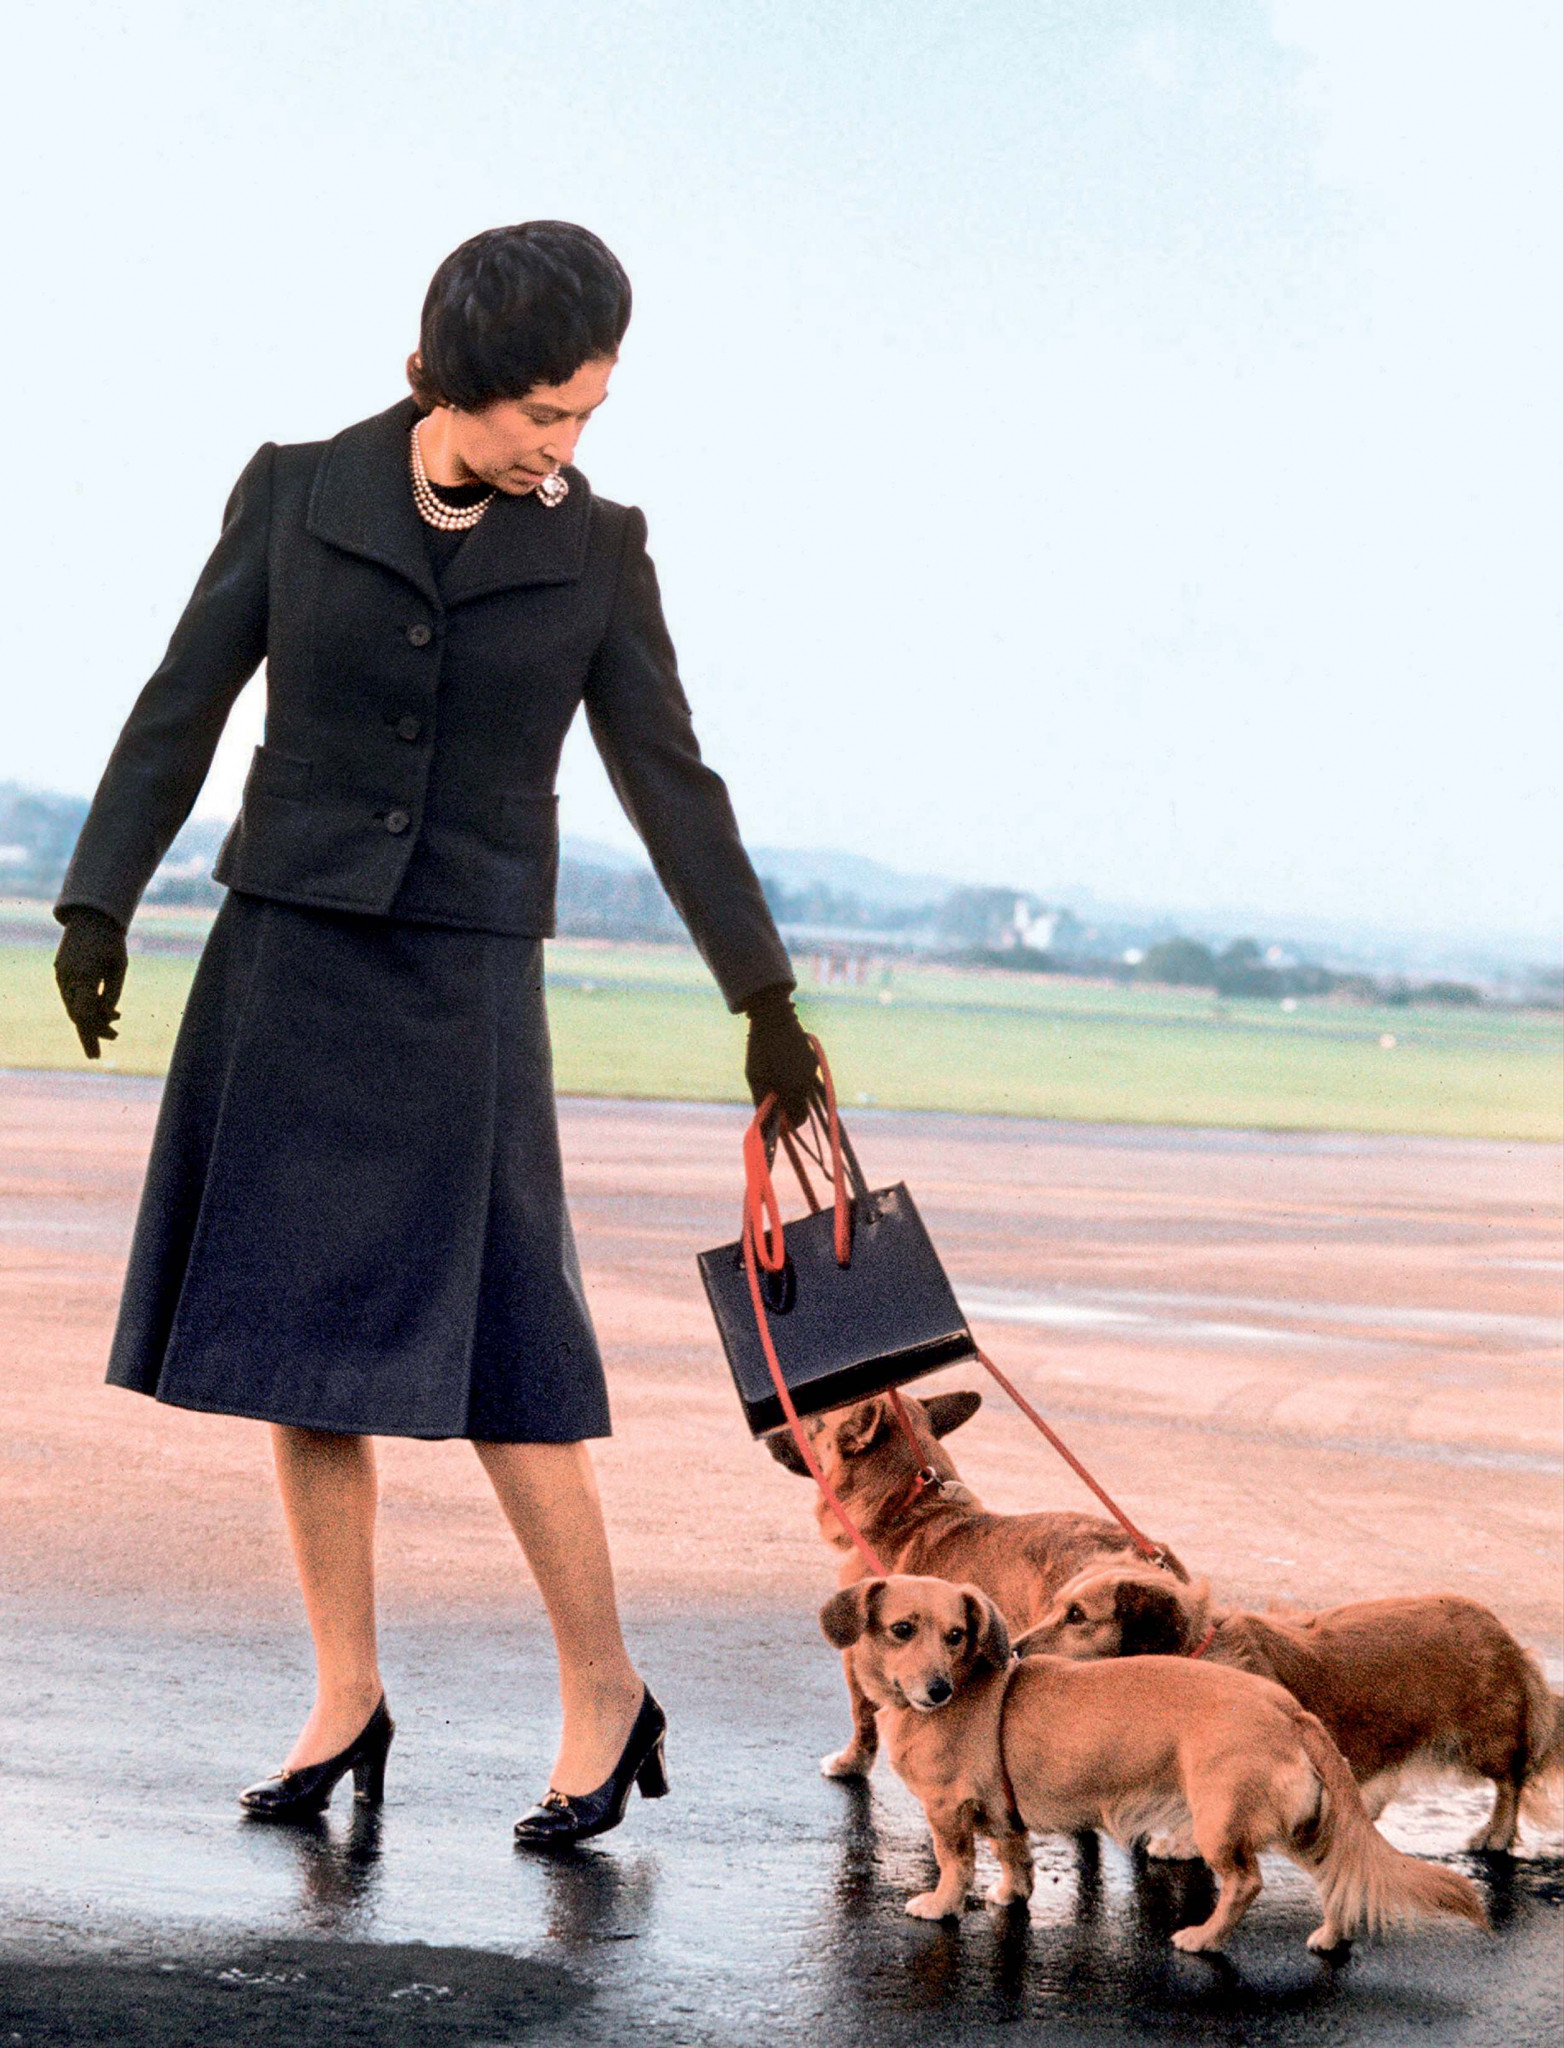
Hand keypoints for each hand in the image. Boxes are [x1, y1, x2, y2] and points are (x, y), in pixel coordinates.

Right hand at [54, 908, 127, 1059]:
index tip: (100, 1050)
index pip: (84, 1014)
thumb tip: (108, 1017)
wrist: (91, 917)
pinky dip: (85, 1006)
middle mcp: (68, 977)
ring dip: (91, 1019)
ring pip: (73, 1007)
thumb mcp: (120, 967)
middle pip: (77, 1015)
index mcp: (84, 976)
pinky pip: (71, 996)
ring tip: (114, 1025)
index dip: (91, 1034)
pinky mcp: (60, 972)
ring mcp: (61, 975)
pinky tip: (105, 1010)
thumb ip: (113, 993)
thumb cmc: (111, 942)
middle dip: (93, 1032)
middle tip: (111, 1042)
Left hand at [743, 983, 818, 1129]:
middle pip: (803, 1109)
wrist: (774, 1018)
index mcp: (795, 1090)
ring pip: (803, 1093)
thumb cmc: (760, 1050)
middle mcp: (808, 1083)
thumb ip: (762, 1103)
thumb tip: (766, 1126)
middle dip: (789, 1111)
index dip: (788, 1125)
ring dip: (791, 1094)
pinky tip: (781, 1064)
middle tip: (772, 1102)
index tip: (775, 1120)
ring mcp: (813, 1070)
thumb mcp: (755, 1079)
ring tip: (774, 1078)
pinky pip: (805, 1078)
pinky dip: (795, 1079)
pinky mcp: (813, 1060)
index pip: (799, 1120)